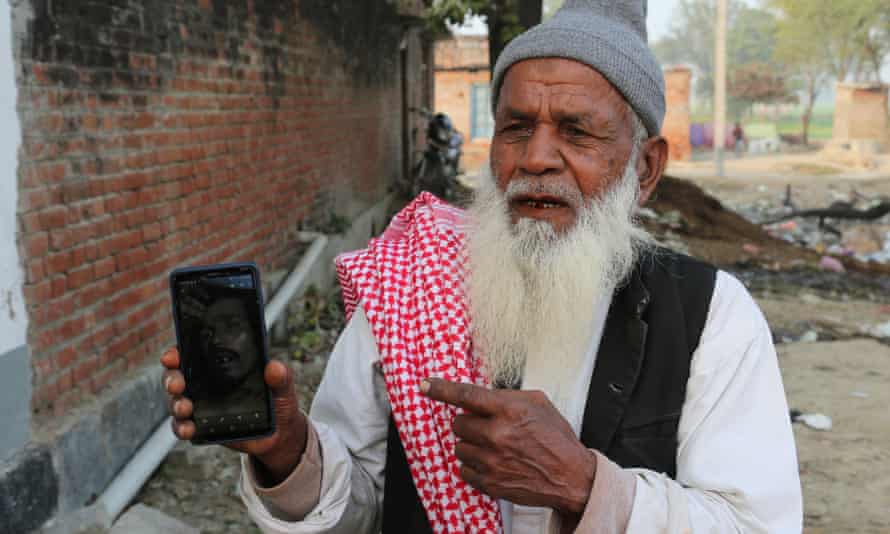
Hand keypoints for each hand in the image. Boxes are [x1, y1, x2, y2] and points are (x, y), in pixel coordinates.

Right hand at [161, 347, 307, 484]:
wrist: (280, 433)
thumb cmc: (278, 401)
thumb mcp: (283, 386)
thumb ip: (281, 376)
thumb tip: (275, 366)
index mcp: (221, 367)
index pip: (193, 354)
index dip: (178, 353)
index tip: (173, 356)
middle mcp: (206, 384)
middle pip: (177, 376)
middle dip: (171, 378)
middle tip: (177, 384)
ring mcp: (202, 406)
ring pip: (176, 402)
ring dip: (176, 404)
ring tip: (186, 408)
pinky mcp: (203, 427)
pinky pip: (183, 427)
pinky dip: (181, 428)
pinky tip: (188, 429)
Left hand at [421, 378, 596, 516]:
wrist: (571, 476)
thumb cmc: (556, 438)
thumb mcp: (538, 404)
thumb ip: (506, 397)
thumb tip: (481, 397)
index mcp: (508, 411)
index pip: (466, 395)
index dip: (441, 389)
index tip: (425, 386)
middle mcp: (497, 435)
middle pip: (458, 424)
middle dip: (468, 423)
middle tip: (486, 427)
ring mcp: (492, 461)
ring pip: (459, 447)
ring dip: (471, 445)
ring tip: (493, 447)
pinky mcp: (490, 483)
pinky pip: (464, 470)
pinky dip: (474, 466)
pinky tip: (493, 463)